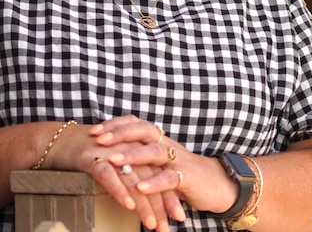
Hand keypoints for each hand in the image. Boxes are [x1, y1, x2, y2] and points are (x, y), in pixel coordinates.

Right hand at [44, 117, 179, 231]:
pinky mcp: (91, 157)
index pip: (158, 173)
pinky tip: (128, 205)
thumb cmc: (88, 152)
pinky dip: (119, 190)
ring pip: (133, 179)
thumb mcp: (115, 159)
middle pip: (150, 178)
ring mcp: (110, 151)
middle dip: (161, 204)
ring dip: (144, 204)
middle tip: (168, 227)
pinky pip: (108, 175)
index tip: (179, 216)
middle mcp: (127, 147)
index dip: (170, 195)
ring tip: (152, 224)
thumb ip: (131, 172)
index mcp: (136, 146)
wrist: (57, 140)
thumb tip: (144, 199)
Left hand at [90, 116, 238, 217]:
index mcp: (160, 139)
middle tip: (98, 139)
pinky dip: (154, 183)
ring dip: (132, 155)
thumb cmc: (182, 173)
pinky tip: (139, 187)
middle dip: (119, 133)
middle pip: (143, 131)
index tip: (94, 130)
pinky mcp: (188, 177)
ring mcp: (178, 160)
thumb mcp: (159, 162)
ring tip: (111, 160)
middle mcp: (168, 145)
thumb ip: (140, 157)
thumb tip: (111, 155)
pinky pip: (169, 178)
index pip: (136, 123)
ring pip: (154, 152)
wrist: (217, 185)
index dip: (115, 125)